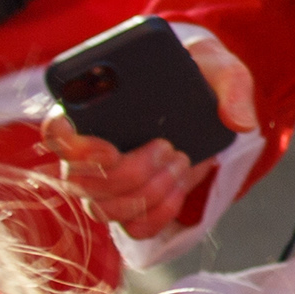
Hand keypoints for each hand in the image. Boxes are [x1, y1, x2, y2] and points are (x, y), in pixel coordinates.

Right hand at [44, 29, 257, 244]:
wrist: (207, 99)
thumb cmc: (197, 77)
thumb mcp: (218, 67)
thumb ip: (230, 85)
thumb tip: (239, 123)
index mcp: (91, 109)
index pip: (56, 134)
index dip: (74, 149)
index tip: (111, 149)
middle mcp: (86, 152)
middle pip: (83, 183)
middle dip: (133, 173)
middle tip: (170, 148)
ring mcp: (104, 184)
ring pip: (107, 209)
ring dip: (151, 193)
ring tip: (181, 162)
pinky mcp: (129, 206)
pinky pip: (134, 227)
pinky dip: (163, 211)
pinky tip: (181, 185)